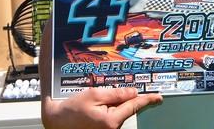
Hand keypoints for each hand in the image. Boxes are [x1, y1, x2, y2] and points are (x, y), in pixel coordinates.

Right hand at [41, 87, 162, 128]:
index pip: (134, 106)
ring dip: (113, 103)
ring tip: (96, 98)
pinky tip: (94, 105)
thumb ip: (115, 93)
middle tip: (116, 89)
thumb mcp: (93, 95)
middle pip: (126, 108)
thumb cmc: (70, 110)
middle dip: (123, 98)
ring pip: (118, 112)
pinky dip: (107, 108)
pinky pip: (110, 116)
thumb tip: (132, 92)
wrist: (55, 122)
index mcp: (111, 121)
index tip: (158, 96)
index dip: (147, 99)